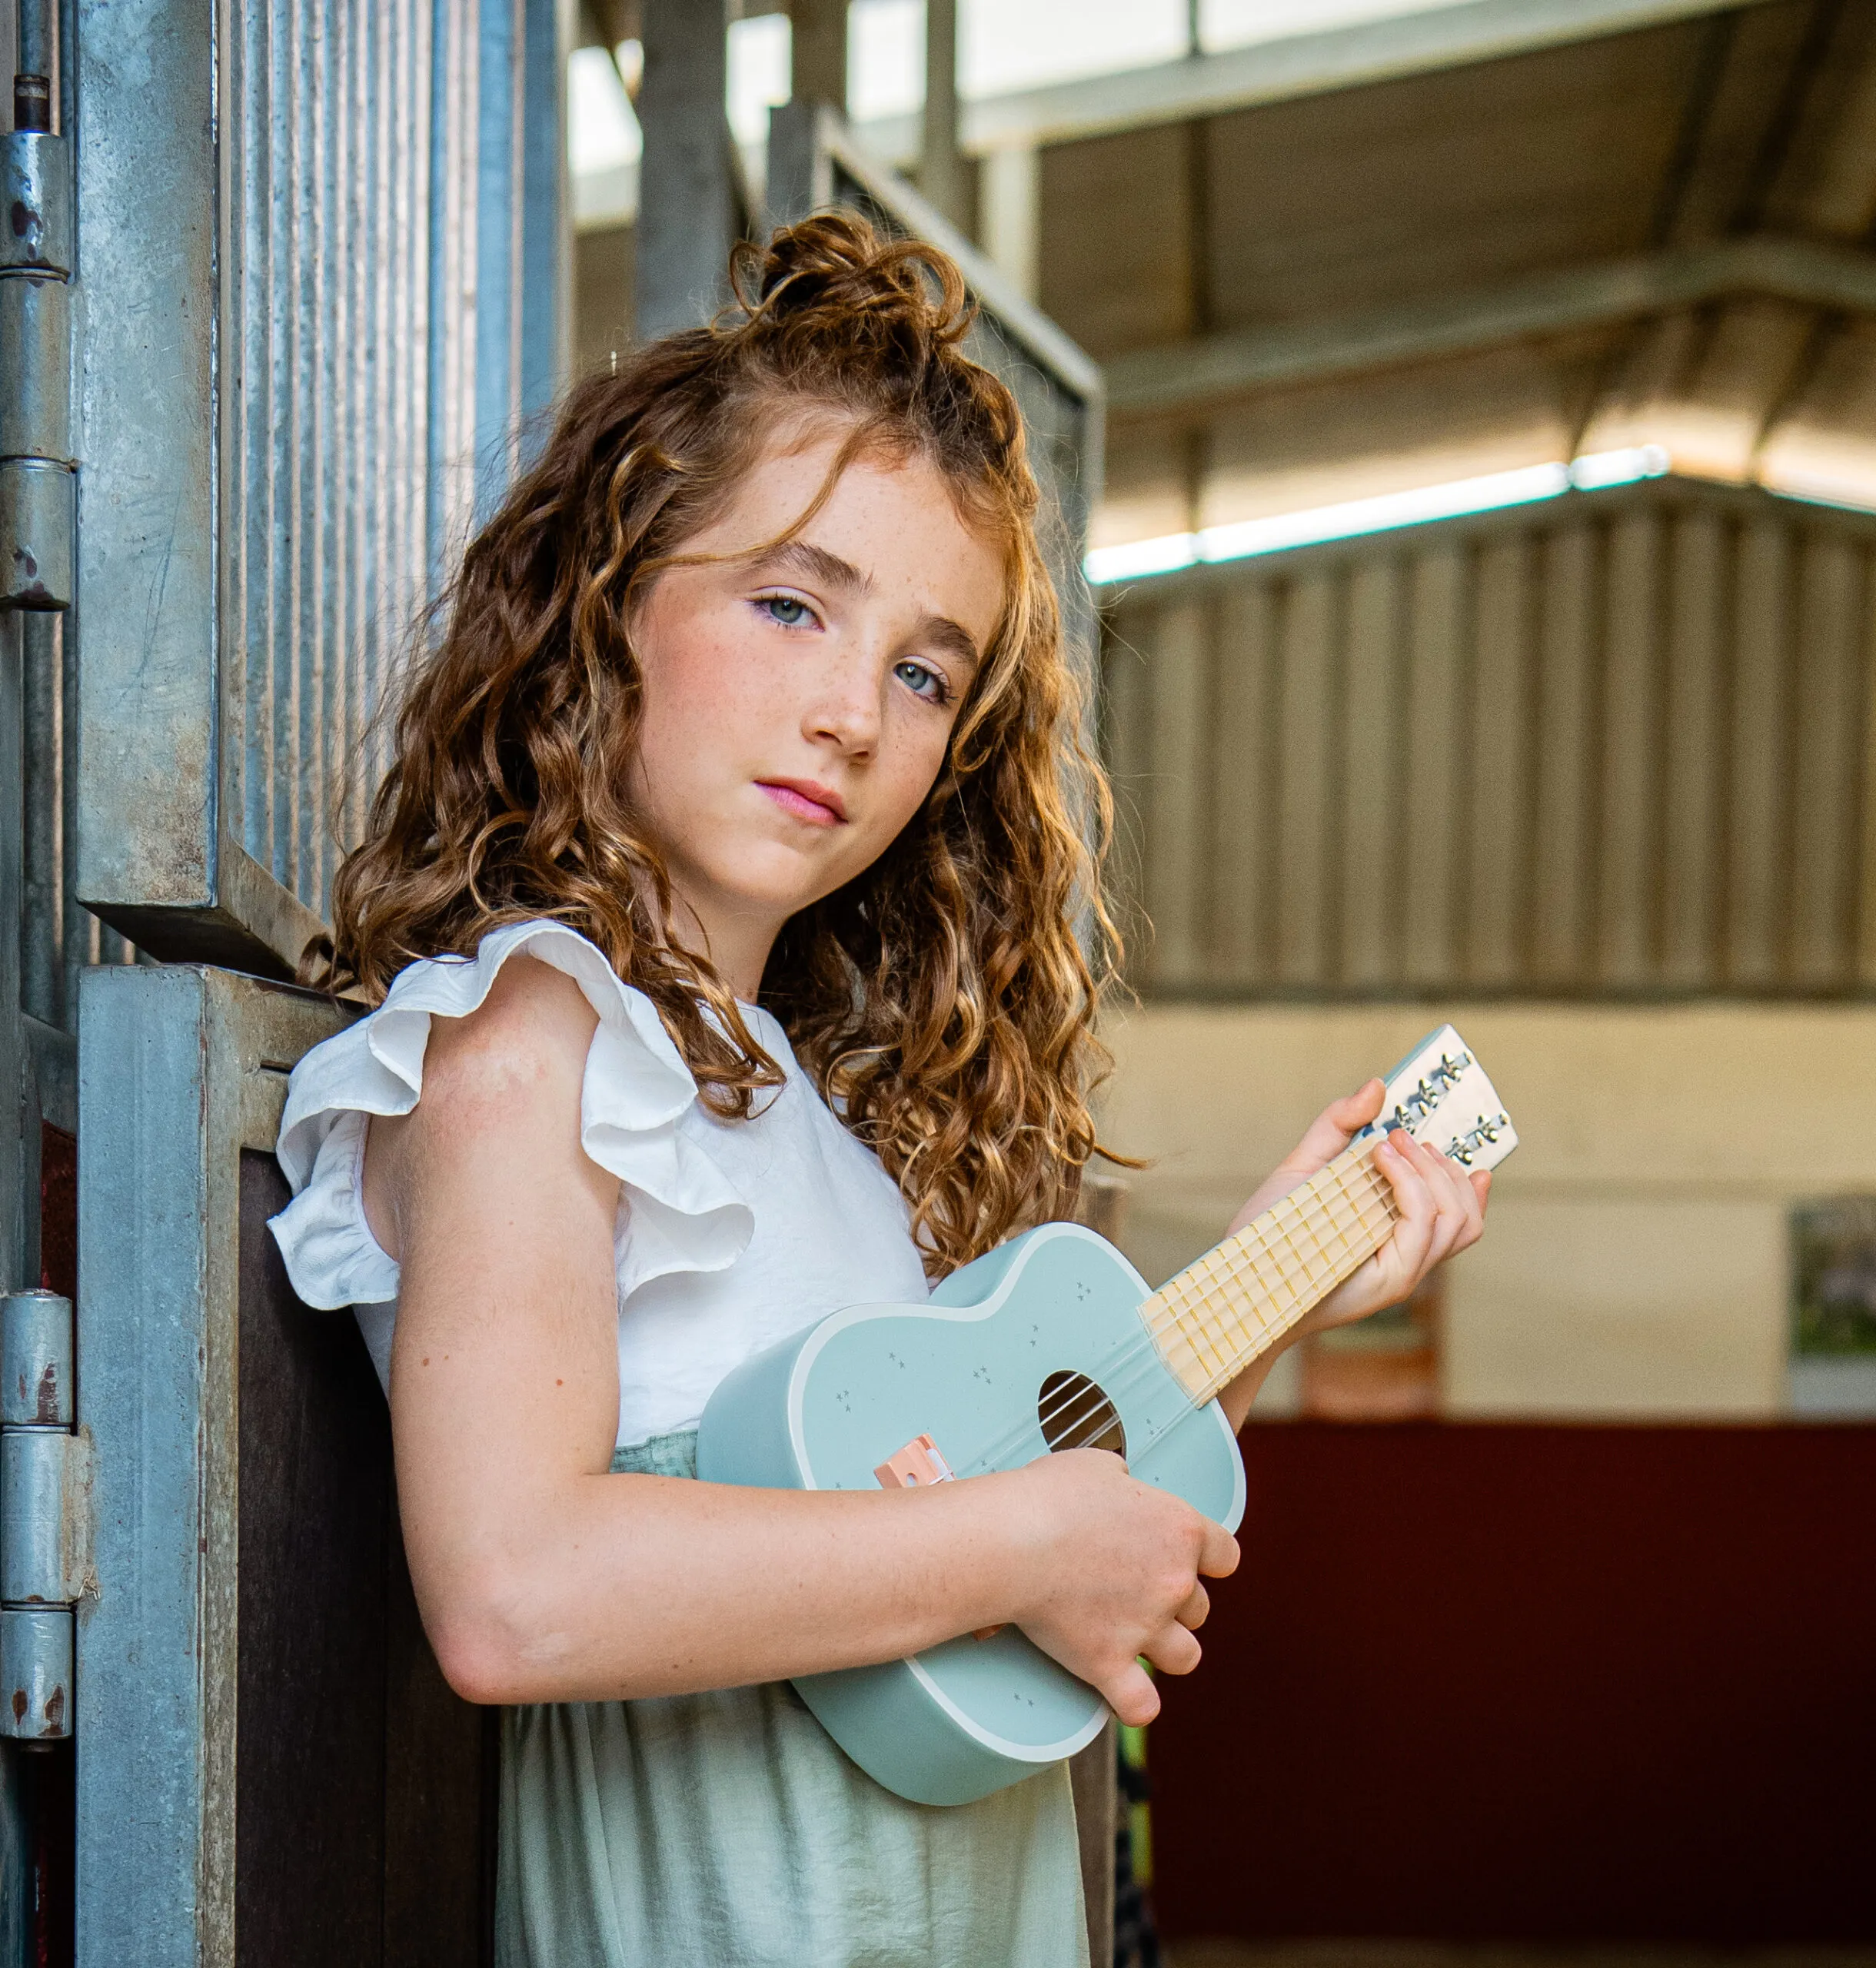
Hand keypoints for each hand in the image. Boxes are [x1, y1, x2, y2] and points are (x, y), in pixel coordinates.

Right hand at [1003, 1448, 1238, 1725]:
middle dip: (1174, 1604)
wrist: (1012, 1539)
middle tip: (1137, 1593)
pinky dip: (1133, 1703)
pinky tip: (1122, 1692)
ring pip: (1184, 1657)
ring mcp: (1145, 1626)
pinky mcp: (1109, 1662)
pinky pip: (1140, 1704)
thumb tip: (1122, 1488)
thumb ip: (1125, 1483)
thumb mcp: (1099, 1466)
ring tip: (1135, 1639)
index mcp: (1180, 1530)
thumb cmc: (1049, 1497)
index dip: (1208, 1561)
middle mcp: (1174, 1582)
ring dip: (1164, 1650)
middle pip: (1201, 1609)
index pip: (1226, 1556)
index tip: (1189, 1562)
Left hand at [1227, 1078, 1490, 1338]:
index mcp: (1398, 1237)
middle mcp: (1408, 1258)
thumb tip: (1377, 1086)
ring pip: (1454, 1219)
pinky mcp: (1390, 1280)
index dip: (1469, 1184)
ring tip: (1390, 1143)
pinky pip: (1422, 1227)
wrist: (1241, 1270)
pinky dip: (1410, 1184)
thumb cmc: (1272, 1227)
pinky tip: (1381, 1157)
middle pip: (1465, 1217)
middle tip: (1403, 1135)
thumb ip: (1340, 1126)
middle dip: (1443, 1166)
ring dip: (1429, 1170)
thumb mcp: (1306, 1165)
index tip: (1447, 1143)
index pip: (1462, 1218)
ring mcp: (1403, 1271)